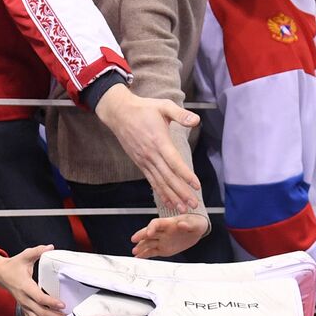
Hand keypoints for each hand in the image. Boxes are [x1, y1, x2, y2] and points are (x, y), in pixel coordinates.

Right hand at [0, 246, 65, 315]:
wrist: (0, 273)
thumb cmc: (13, 266)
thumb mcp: (24, 256)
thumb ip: (37, 251)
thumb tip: (49, 247)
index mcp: (25, 286)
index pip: (38, 297)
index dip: (50, 302)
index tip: (62, 304)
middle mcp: (24, 299)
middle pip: (39, 312)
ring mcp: (23, 306)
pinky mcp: (23, 309)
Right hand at [93, 84, 200, 212]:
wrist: (119, 113)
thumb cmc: (144, 109)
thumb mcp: (163, 106)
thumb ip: (180, 114)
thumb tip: (196, 120)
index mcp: (159, 141)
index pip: (174, 162)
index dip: (185, 175)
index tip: (196, 185)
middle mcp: (151, 154)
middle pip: (168, 177)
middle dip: (181, 192)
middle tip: (194, 204)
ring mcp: (144, 160)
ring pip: (160, 182)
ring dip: (172, 196)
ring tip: (183, 209)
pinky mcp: (140, 163)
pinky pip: (151, 181)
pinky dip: (160, 192)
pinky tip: (168, 201)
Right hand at [131, 214, 207, 258]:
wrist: (197, 230)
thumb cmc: (195, 223)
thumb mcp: (195, 224)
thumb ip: (188, 225)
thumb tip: (181, 224)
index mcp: (169, 223)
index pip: (157, 223)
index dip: (152, 227)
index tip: (149, 233)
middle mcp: (163, 231)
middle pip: (149, 232)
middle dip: (141, 235)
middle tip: (134, 239)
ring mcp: (162, 240)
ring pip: (149, 243)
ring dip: (141, 246)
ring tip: (134, 252)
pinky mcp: (163, 248)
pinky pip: (152, 251)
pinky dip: (145, 254)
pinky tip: (138, 257)